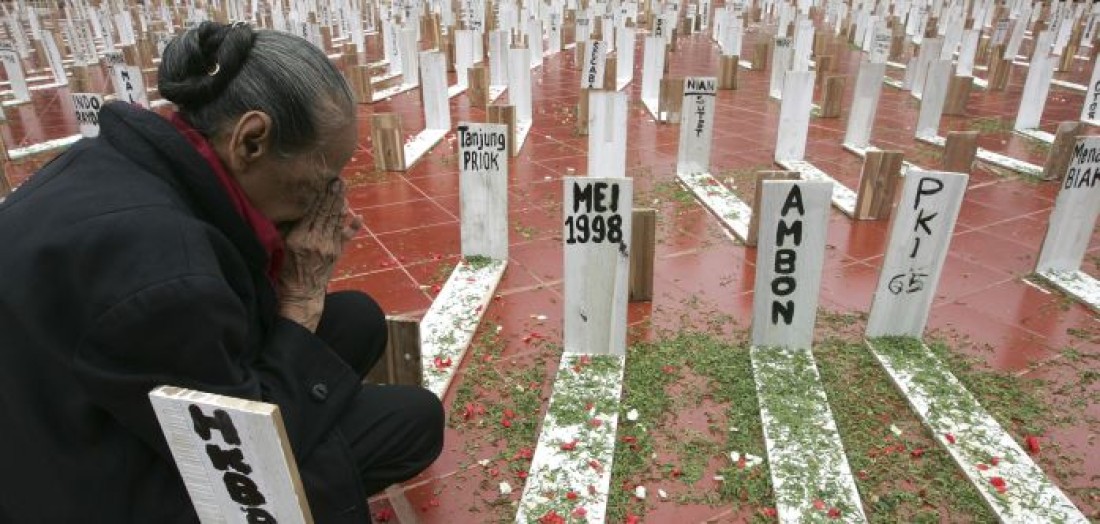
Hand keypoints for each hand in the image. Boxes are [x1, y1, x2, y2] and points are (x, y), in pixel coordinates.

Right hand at [277, 178, 360, 330]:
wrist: (301, 294)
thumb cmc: (286, 270)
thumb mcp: (280, 247)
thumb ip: (287, 228)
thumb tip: (293, 207)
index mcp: (299, 238)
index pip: (311, 212)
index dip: (319, 196)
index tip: (323, 181)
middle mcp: (316, 241)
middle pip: (326, 213)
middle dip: (332, 195)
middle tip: (338, 179)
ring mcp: (329, 247)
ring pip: (336, 220)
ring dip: (341, 203)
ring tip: (344, 188)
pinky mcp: (337, 253)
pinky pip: (346, 235)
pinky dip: (352, 225)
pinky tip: (358, 215)